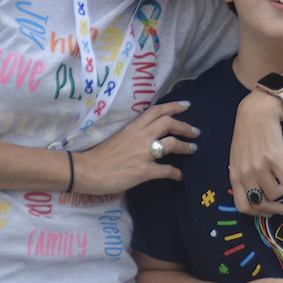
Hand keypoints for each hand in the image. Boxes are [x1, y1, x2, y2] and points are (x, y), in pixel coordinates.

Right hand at [74, 100, 198, 193]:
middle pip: (168, 123)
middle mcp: (140, 136)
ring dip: (185, 146)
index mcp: (133, 127)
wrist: (86, 170)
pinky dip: (176, 173)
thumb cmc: (101, 155)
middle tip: (195, 131)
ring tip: (193, 149)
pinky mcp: (143, 171)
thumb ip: (136, 134)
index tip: (187, 106)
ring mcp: (143, 153)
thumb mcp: (120, 136)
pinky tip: (179, 176)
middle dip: (185, 126)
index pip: (156, 111)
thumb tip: (150, 134)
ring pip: (171, 143)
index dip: (174, 106)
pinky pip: (166, 170)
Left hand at [230, 91, 282, 215]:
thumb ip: (242, 176)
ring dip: (282, 196)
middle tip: (281, 209)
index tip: (265, 211)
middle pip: (259, 204)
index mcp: (235, 174)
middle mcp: (246, 173)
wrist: (257, 113)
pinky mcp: (275, 159)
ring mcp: (261, 167)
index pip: (242, 206)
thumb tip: (254, 195)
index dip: (256, 213)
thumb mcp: (237, 158)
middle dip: (272, 210)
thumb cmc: (246, 135)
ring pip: (275, 194)